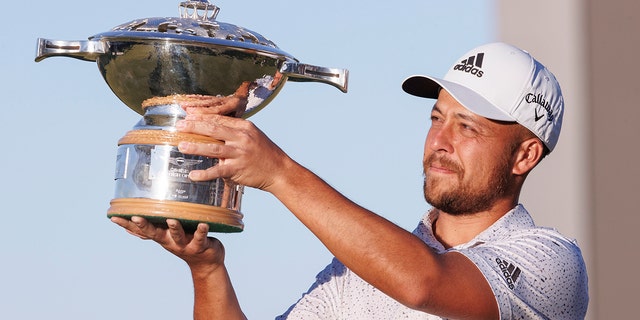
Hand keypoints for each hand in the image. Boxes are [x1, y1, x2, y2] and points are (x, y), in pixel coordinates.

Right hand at [110, 216, 224, 272]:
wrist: (206, 263)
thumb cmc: (185, 243)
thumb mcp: (166, 238)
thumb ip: (152, 231)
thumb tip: (130, 225)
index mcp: (161, 237)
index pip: (141, 231)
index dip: (127, 225)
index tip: (114, 217)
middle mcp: (170, 241)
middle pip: (155, 234)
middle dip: (145, 226)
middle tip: (136, 217)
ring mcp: (185, 245)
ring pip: (178, 236)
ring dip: (174, 228)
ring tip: (171, 220)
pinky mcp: (200, 246)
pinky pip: (200, 238)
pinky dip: (201, 231)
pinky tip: (203, 224)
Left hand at [175, 112, 292, 191]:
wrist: (279, 171)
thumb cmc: (264, 153)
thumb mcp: (252, 136)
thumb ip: (234, 131)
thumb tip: (211, 127)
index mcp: (244, 127)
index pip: (219, 119)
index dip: (202, 117)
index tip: (188, 115)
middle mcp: (242, 138)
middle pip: (213, 129)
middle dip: (194, 127)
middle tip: (179, 126)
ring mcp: (239, 154)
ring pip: (213, 148)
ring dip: (195, 147)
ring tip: (181, 146)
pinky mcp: (238, 169)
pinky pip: (218, 171)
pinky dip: (204, 174)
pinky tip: (193, 175)